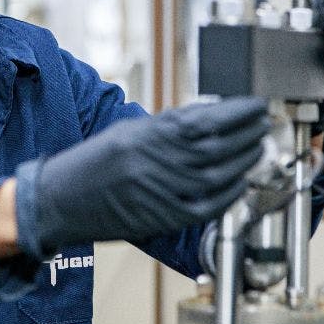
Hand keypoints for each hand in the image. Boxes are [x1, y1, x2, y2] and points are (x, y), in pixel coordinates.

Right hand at [15, 97, 267, 256]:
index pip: (204, 119)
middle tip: (263, 124)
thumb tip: (209, 118)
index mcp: (146, 135)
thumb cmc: (93, 163)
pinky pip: (206, 207)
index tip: (255, 105)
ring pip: (216, 175)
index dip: (236, 112)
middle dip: (246, 134)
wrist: (59, 200)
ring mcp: (159, 192)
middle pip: (215, 146)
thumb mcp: (128, 132)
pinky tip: (240, 183)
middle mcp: (154, 162)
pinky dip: (228, 195)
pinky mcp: (161, 218)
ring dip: (243, 160)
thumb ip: (167, 126)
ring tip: (257, 147)